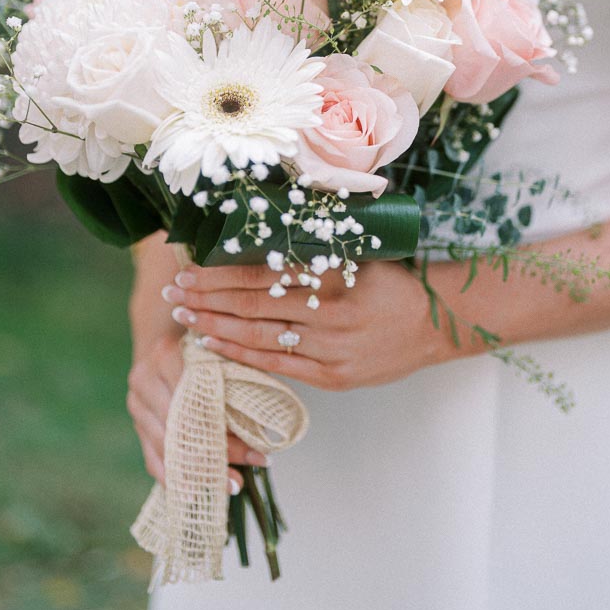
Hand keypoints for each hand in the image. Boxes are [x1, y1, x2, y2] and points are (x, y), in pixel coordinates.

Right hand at [126, 330, 268, 492]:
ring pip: (168, 448)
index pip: (199, 403)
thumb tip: (266, 421)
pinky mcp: (136, 423)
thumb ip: (234, 374)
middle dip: (218, 457)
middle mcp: (145, 380)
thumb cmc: (202, 344)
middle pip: (183, 429)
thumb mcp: (217, 350)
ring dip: (200, 472)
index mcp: (165, 355)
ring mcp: (136, 404)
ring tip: (231, 486)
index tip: (258, 453)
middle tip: (244, 480)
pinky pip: (152, 458)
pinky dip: (175, 478)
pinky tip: (196, 494)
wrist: (159, 335)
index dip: (227, 432)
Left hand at [160, 260, 454, 390]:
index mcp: (331, 273)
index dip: (221, 272)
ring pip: (259, 334)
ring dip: (216, 325)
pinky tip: (215, 347)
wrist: (435, 322)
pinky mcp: (332, 375)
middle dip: (208, 298)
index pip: (262, 272)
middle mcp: (327, 310)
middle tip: (174, 292)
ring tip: (184, 317)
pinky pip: (278, 364)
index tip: (190, 268)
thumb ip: (313, 249)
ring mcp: (329, 346)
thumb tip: (260, 234)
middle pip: (253, 302)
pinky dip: (243, 356)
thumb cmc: (391, 282)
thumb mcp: (356, 253)